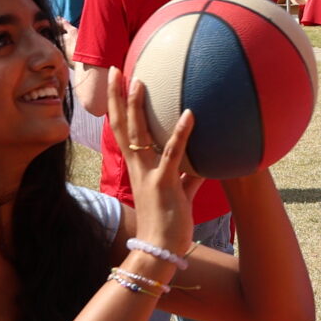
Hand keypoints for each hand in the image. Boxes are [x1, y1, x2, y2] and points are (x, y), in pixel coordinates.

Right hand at [114, 80, 197, 256]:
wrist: (159, 250)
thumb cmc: (168, 224)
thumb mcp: (179, 193)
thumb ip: (188, 175)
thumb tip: (204, 163)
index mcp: (138, 167)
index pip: (123, 130)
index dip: (118, 105)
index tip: (118, 82)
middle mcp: (138, 167)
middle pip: (122, 125)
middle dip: (117, 97)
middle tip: (116, 70)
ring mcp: (149, 174)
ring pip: (139, 135)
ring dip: (136, 107)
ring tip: (138, 81)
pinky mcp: (165, 184)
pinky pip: (172, 154)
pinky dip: (182, 133)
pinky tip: (190, 114)